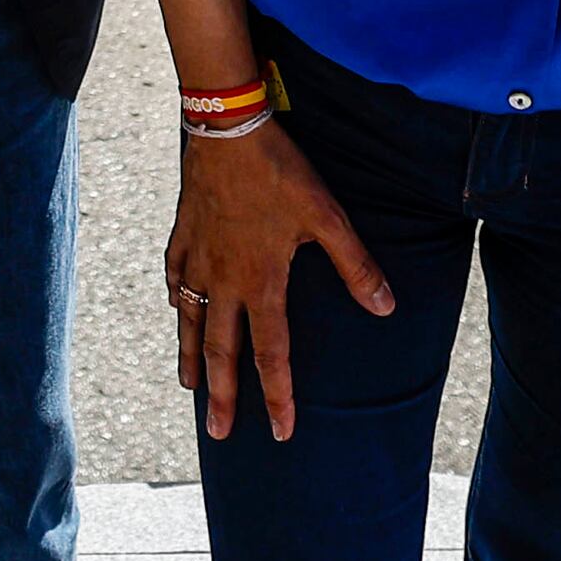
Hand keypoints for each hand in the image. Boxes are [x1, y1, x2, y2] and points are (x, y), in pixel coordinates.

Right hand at [168, 122, 391, 443]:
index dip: (277, 396)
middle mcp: (224, 280)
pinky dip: (176, 299)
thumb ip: (355, 265)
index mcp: (261, 282)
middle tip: (219, 433)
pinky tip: (176, 306)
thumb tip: (385, 308)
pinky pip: (175, 277)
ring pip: (190, 319)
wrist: (226, 127)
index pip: (270, 354)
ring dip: (192, 357)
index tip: (282, 432)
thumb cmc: (280, 170)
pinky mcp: (183, 233)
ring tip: (190, 387)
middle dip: (223, 396)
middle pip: (221, 351)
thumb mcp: (327, 216)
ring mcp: (199, 257)